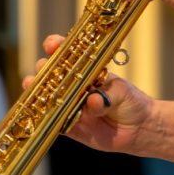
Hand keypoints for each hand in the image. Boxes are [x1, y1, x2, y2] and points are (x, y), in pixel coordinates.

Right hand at [25, 34, 155, 155]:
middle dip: (42, 69)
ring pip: (45, 96)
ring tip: (34, 89)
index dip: (56, 47)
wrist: (139, 129)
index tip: (53, 45)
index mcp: (86, 71)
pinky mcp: (68, 126)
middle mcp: (74, 86)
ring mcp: (69, 105)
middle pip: (50, 73)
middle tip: (43, 69)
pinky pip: (51, 122)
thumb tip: (92, 101)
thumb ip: (108, 96)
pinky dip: (44, 118)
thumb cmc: (131, 102)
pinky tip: (38, 114)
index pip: (67, 54)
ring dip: (36, 92)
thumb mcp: (123, 93)